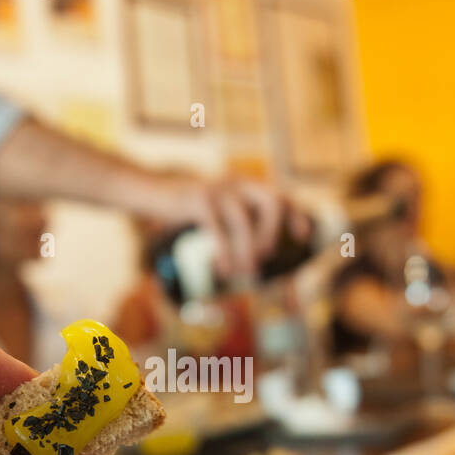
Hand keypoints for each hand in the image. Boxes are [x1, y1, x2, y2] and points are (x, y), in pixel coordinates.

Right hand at [150, 175, 311, 279]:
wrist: (150, 189)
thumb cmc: (188, 206)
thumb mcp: (218, 207)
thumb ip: (237, 220)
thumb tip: (257, 252)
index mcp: (245, 185)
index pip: (281, 195)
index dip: (296, 215)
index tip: (303, 237)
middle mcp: (236, 182)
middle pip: (271, 202)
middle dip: (272, 233)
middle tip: (264, 258)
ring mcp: (217, 189)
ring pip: (244, 220)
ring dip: (249, 249)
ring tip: (246, 272)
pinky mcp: (198, 200)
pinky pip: (217, 228)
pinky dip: (224, 252)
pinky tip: (223, 270)